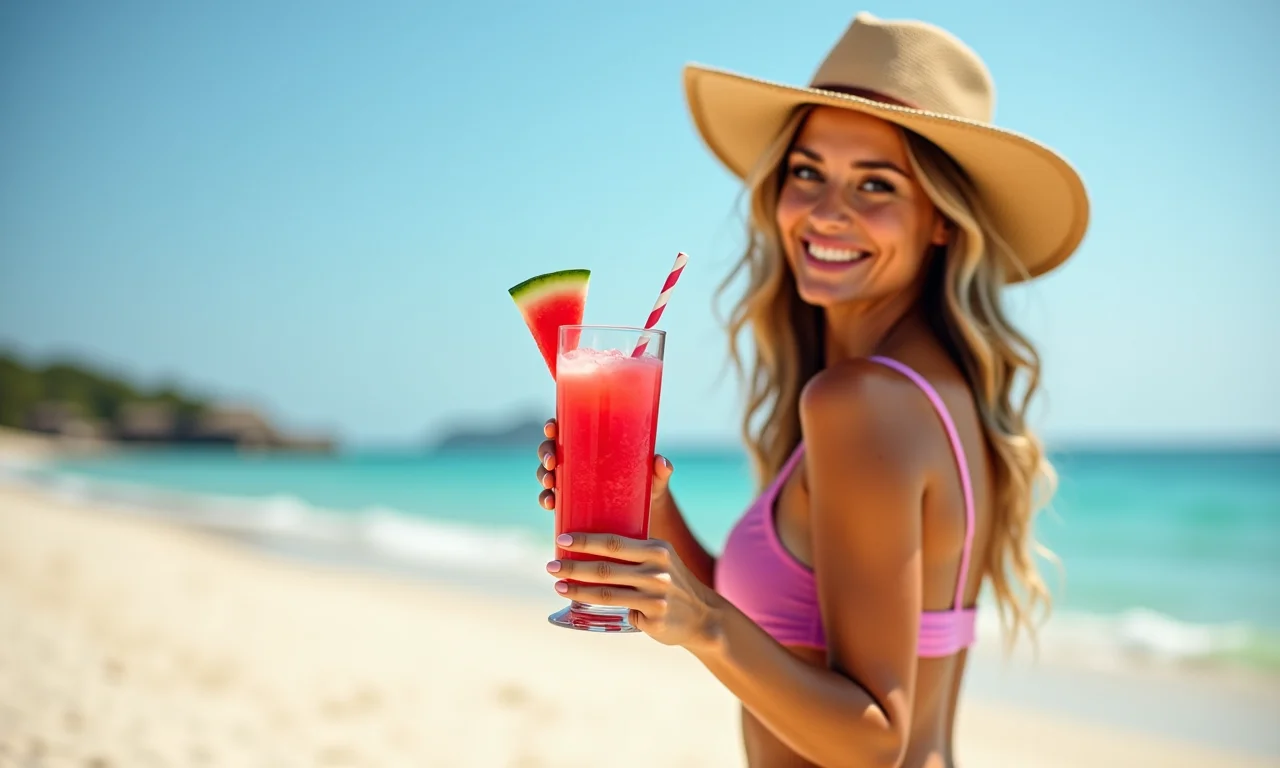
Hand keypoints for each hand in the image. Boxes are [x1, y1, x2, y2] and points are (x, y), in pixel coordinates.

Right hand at [535, 418, 675, 512]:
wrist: (645, 513)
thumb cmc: (648, 484)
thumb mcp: (654, 476)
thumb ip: (660, 470)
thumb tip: (662, 463)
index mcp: (592, 443)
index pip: (567, 427)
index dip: (553, 425)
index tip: (551, 427)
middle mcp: (577, 459)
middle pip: (551, 449)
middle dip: (546, 454)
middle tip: (552, 463)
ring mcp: (571, 480)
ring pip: (547, 472)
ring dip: (543, 476)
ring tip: (550, 486)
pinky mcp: (570, 502)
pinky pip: (550, 498)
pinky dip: (546, 499)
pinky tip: (550, 505)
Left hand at [546, 532, 720, 648]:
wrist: (703, 616)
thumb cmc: (671, 582)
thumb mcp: (661, 558)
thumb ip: (634, 552)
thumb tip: (589, 543)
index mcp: (658, 549)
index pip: (614, 542)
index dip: (585, 541)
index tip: (561, 539)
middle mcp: (657, 571)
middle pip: (605, 568)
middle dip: (573, 566)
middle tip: (550, 565)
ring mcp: (656, 597)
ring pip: (606, 593)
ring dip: (577, 589)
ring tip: (558, 585)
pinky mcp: (654, 618)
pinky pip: (618, 611)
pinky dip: (595, 606)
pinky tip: (578, 602)